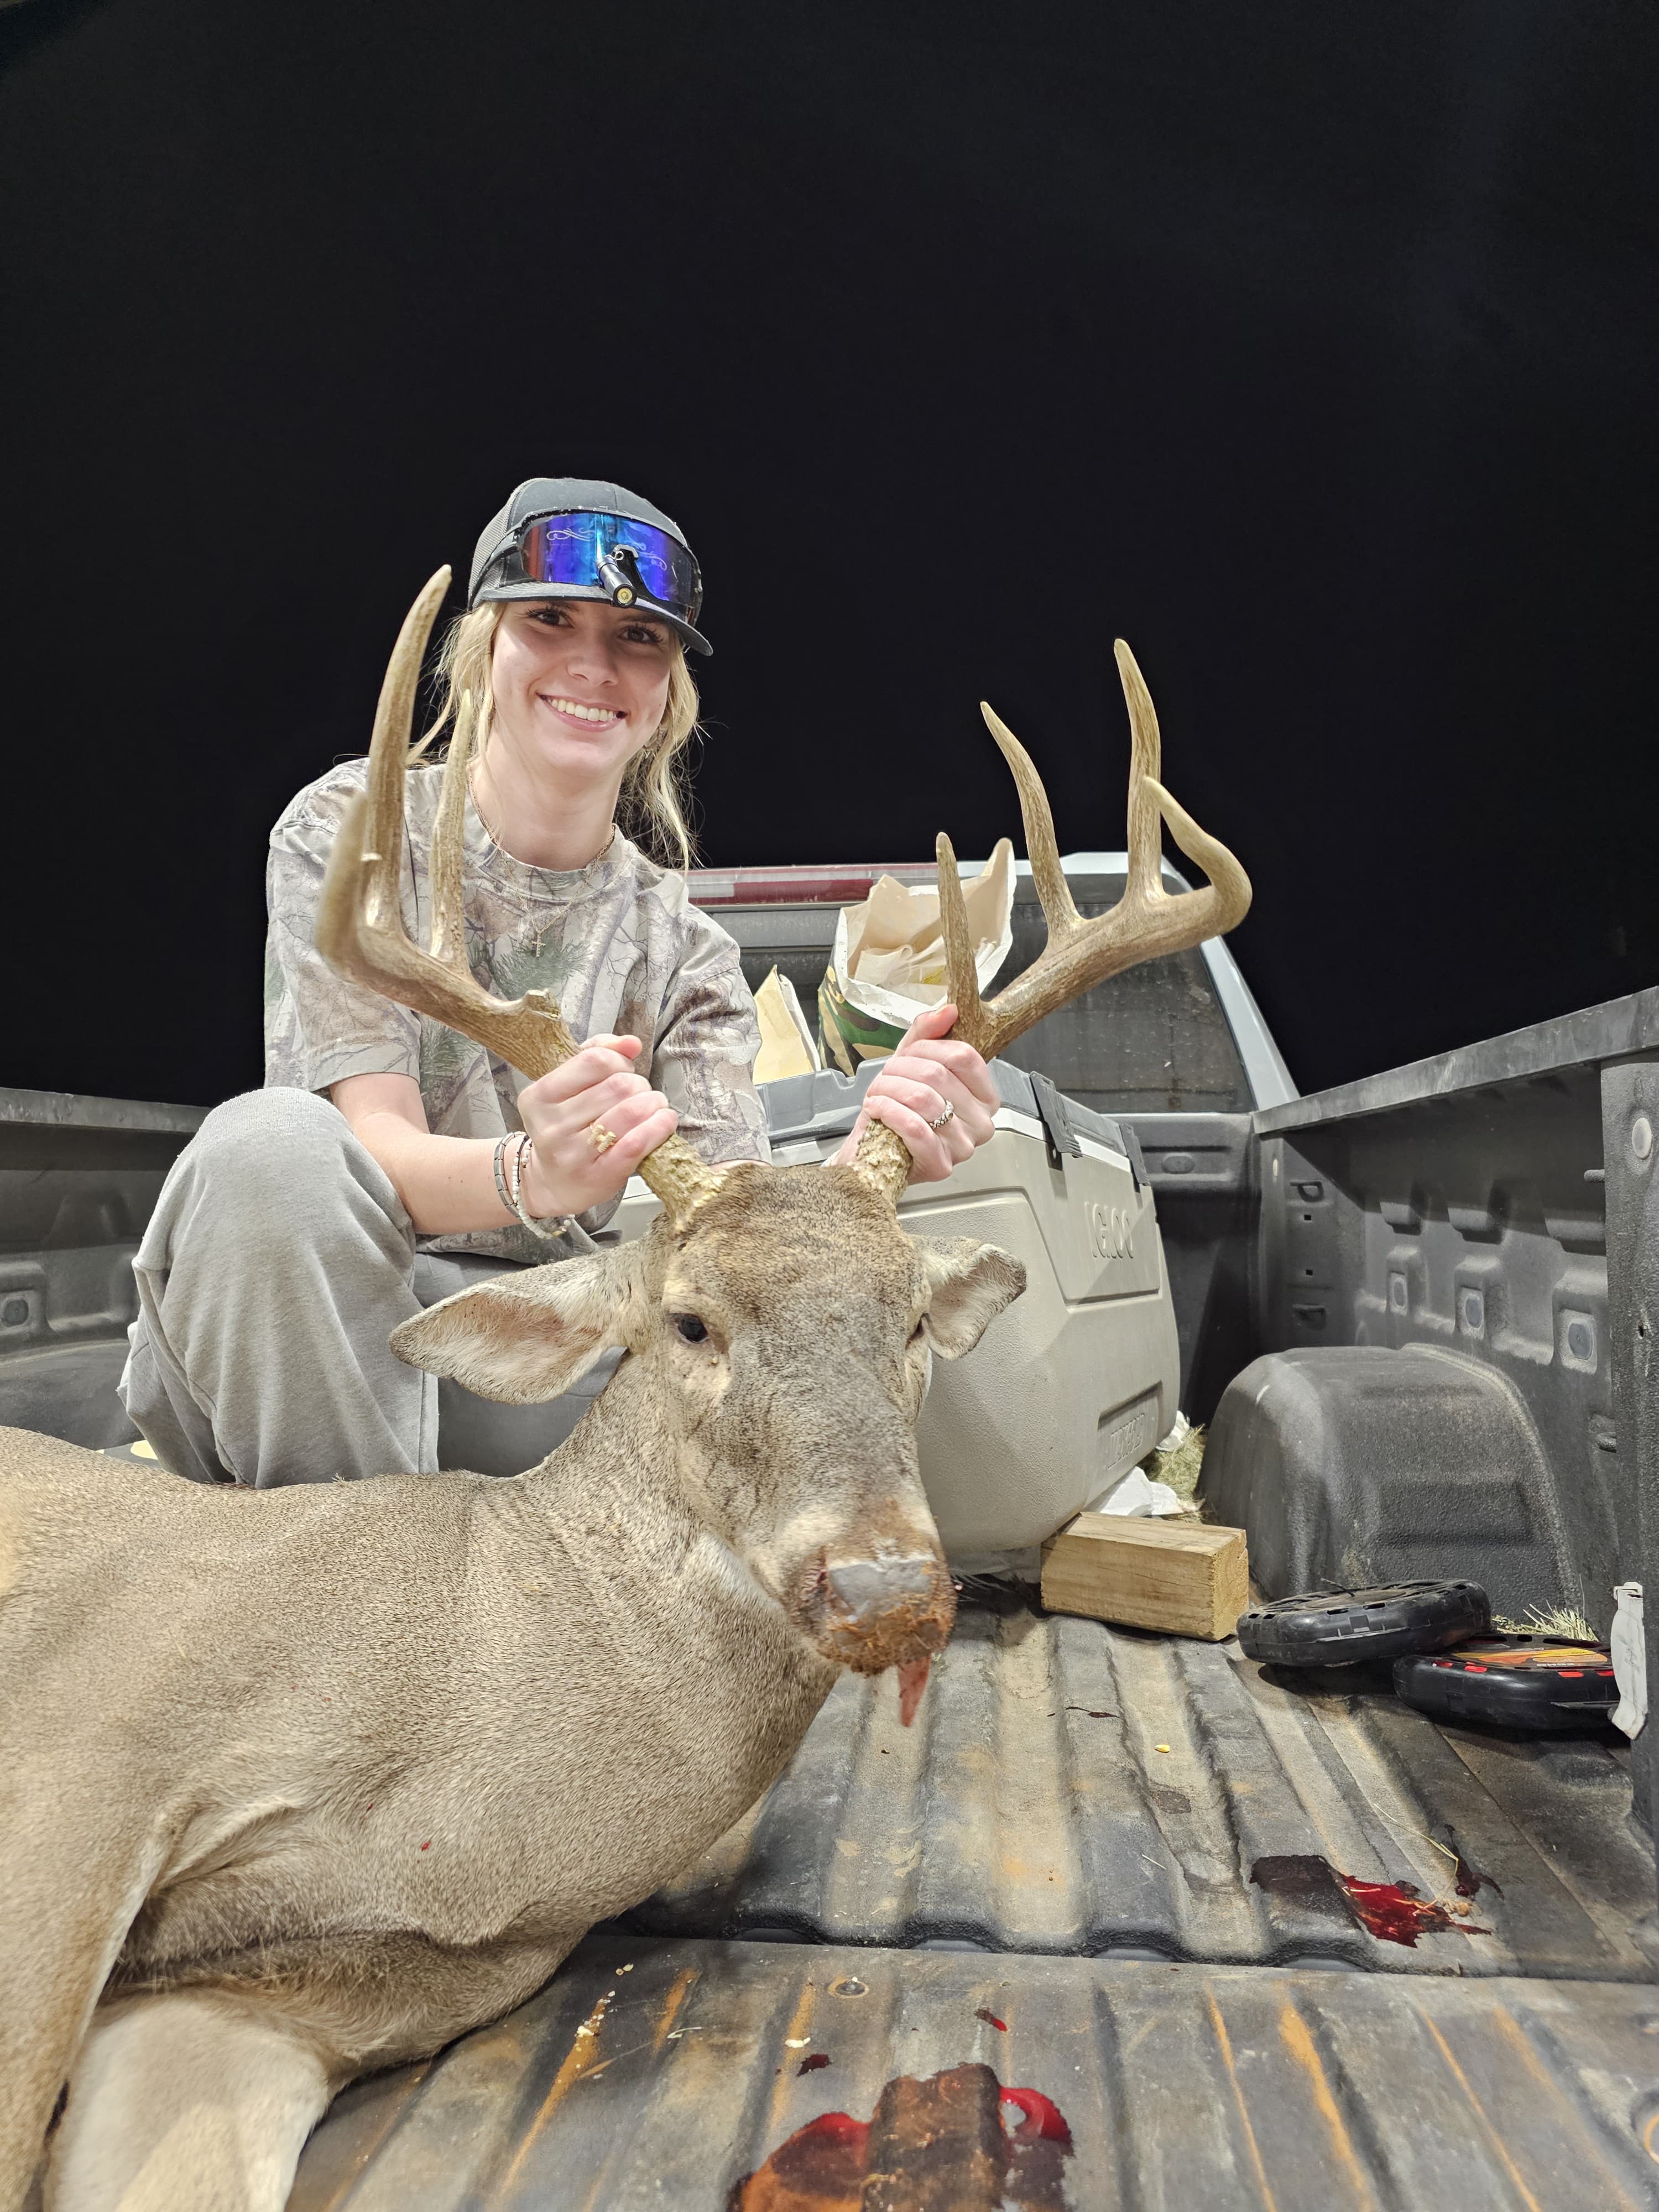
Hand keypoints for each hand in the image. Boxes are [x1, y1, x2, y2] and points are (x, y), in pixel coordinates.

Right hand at [515, 1036, 677, 1217]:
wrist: (553, 1185)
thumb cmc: (567, 1129)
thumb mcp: (569, 1088)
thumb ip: (598, 1054)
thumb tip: (631, 1043)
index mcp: (539, 1096)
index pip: (594, 1060)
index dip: (620, 1062)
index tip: (624, 1072)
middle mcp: (552, 1125)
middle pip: (618, 1086)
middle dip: (640, 1085)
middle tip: (642, 1094)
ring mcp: (573, 1153)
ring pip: (631, 1112)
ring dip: (654, 1104)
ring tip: (655, 1107)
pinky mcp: (597, 1176)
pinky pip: (636, 1144)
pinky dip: (658, 1128)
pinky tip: (664, 1123)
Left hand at [838, 1003, 999, 1183]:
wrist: (876, 1155)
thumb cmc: (898, 1112)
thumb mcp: (911, 1065)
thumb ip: (927, 1035)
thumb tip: (948, 1011)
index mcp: (983, 1096)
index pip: (964, 1056)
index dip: (927, 1048)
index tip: (908, 1053)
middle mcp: (981, 1122)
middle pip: (939, 1074)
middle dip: (900, 1069)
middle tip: (886, 1077)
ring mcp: (964, 1146)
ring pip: (923, 1098)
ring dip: (889, 1090)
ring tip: (878, 1094)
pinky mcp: (941, 1164)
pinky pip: (914, 1128)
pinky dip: (888, 1112)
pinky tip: (876, 1109)